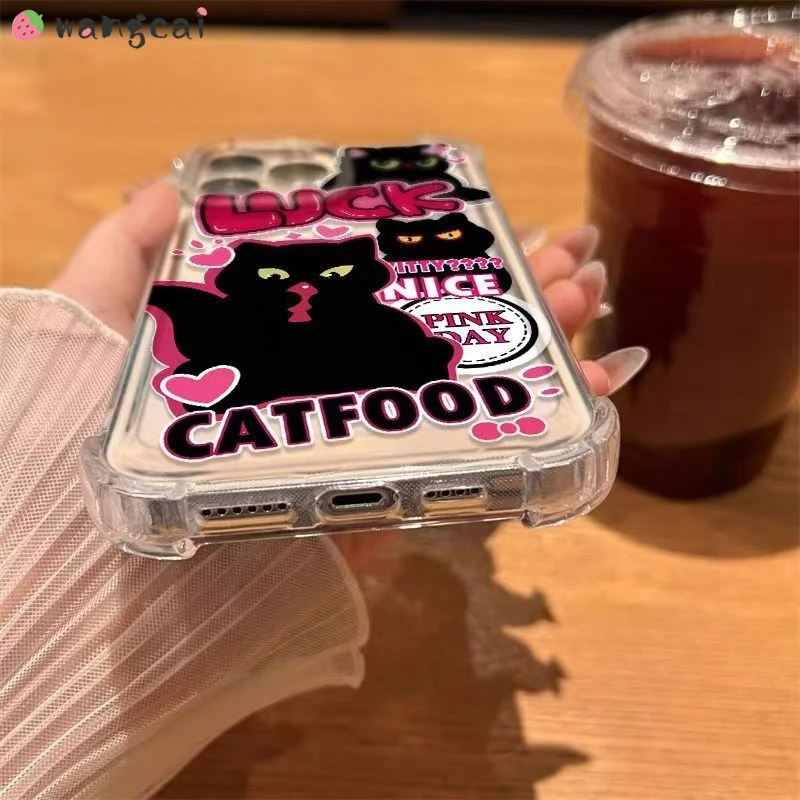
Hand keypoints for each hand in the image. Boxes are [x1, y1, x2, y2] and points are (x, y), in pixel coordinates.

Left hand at [49, 183, 647, 571]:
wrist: (103, 549)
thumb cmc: (97, 424)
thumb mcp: (102, 318)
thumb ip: (127, 252)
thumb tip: (170, 186)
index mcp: (299, 353)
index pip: (390, 301)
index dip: (448, 265)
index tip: (501, 223)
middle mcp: (345, 402)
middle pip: (449, 343)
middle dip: (518, 295)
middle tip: (574, 258)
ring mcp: (374, 458)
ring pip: (480, 397)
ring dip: (547, 346)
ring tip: (593, 297)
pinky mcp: (393, 509)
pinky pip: (481, 472)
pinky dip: (548, 434)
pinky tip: (600, 389)